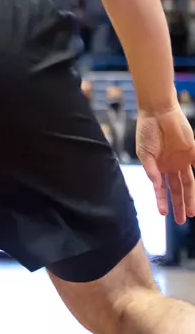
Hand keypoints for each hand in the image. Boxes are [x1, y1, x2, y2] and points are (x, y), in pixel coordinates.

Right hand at [137, 106, 194, 221]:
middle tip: (181, 220)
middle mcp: (172, 166)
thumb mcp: (143, 153)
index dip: (163, 201)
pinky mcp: (193, 152)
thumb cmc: (147, 131)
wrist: (158, 113)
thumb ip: (150, 169)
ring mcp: (184, 160)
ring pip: (189, 183)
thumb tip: (155, 184)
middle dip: (179, 205)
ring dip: (191, 198)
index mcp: (159, 168)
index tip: (163, 214)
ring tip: (192, 213)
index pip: (163, 188)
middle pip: (178, 190)